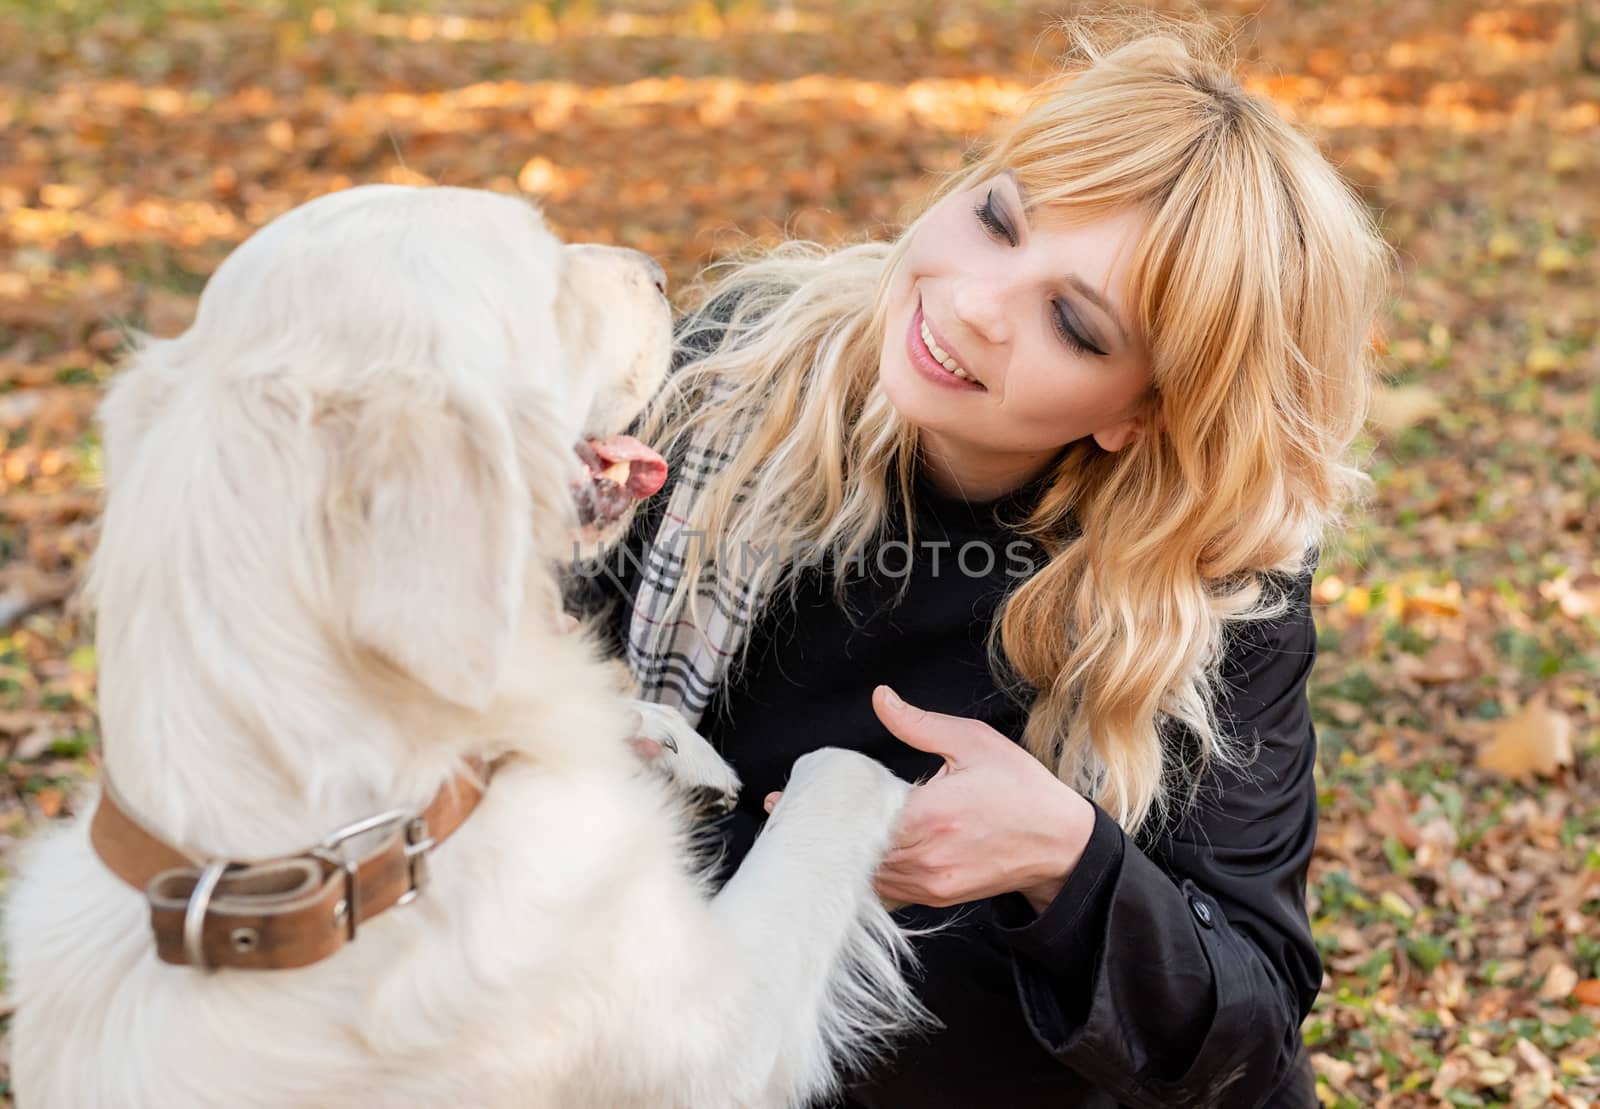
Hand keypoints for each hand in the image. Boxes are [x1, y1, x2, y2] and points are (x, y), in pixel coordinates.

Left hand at [766, 685, 1093, 911]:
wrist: (1060, 844)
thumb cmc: (1020, 789)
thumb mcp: (974, 743)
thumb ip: (920, 725)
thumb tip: (882, 699)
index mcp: (931, 816)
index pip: (859, 816)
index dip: (821, 808)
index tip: (786, 798)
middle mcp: (926, 857)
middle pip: (853, 850)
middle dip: (820, 832)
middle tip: (783, 813)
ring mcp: (930, 884)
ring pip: (865, 876)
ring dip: (837, 856)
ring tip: (807, 833)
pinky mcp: (935, 898)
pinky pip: (886, 890)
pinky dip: (865, 874)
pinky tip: (846, 857)